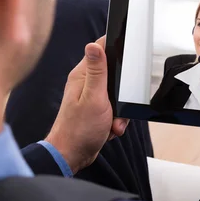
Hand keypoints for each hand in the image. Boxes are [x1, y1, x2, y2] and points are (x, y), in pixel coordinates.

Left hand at [45, 36, 128, 172]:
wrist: (71, 155)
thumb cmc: (79, 130)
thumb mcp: (94, 97)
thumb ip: (97, 71)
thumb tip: (93, 45)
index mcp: (82, 75)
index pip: (99, 49)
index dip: (115, 48)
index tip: (127, 57)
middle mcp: (85, 83)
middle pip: (114, 75)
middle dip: (122, 92)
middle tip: (117, 106)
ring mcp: (90, 97)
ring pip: (117, 95)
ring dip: (119, 111)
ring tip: (113, 121)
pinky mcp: (95, 110)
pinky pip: (114, 110)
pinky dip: (115, 120)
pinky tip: (110, 128)